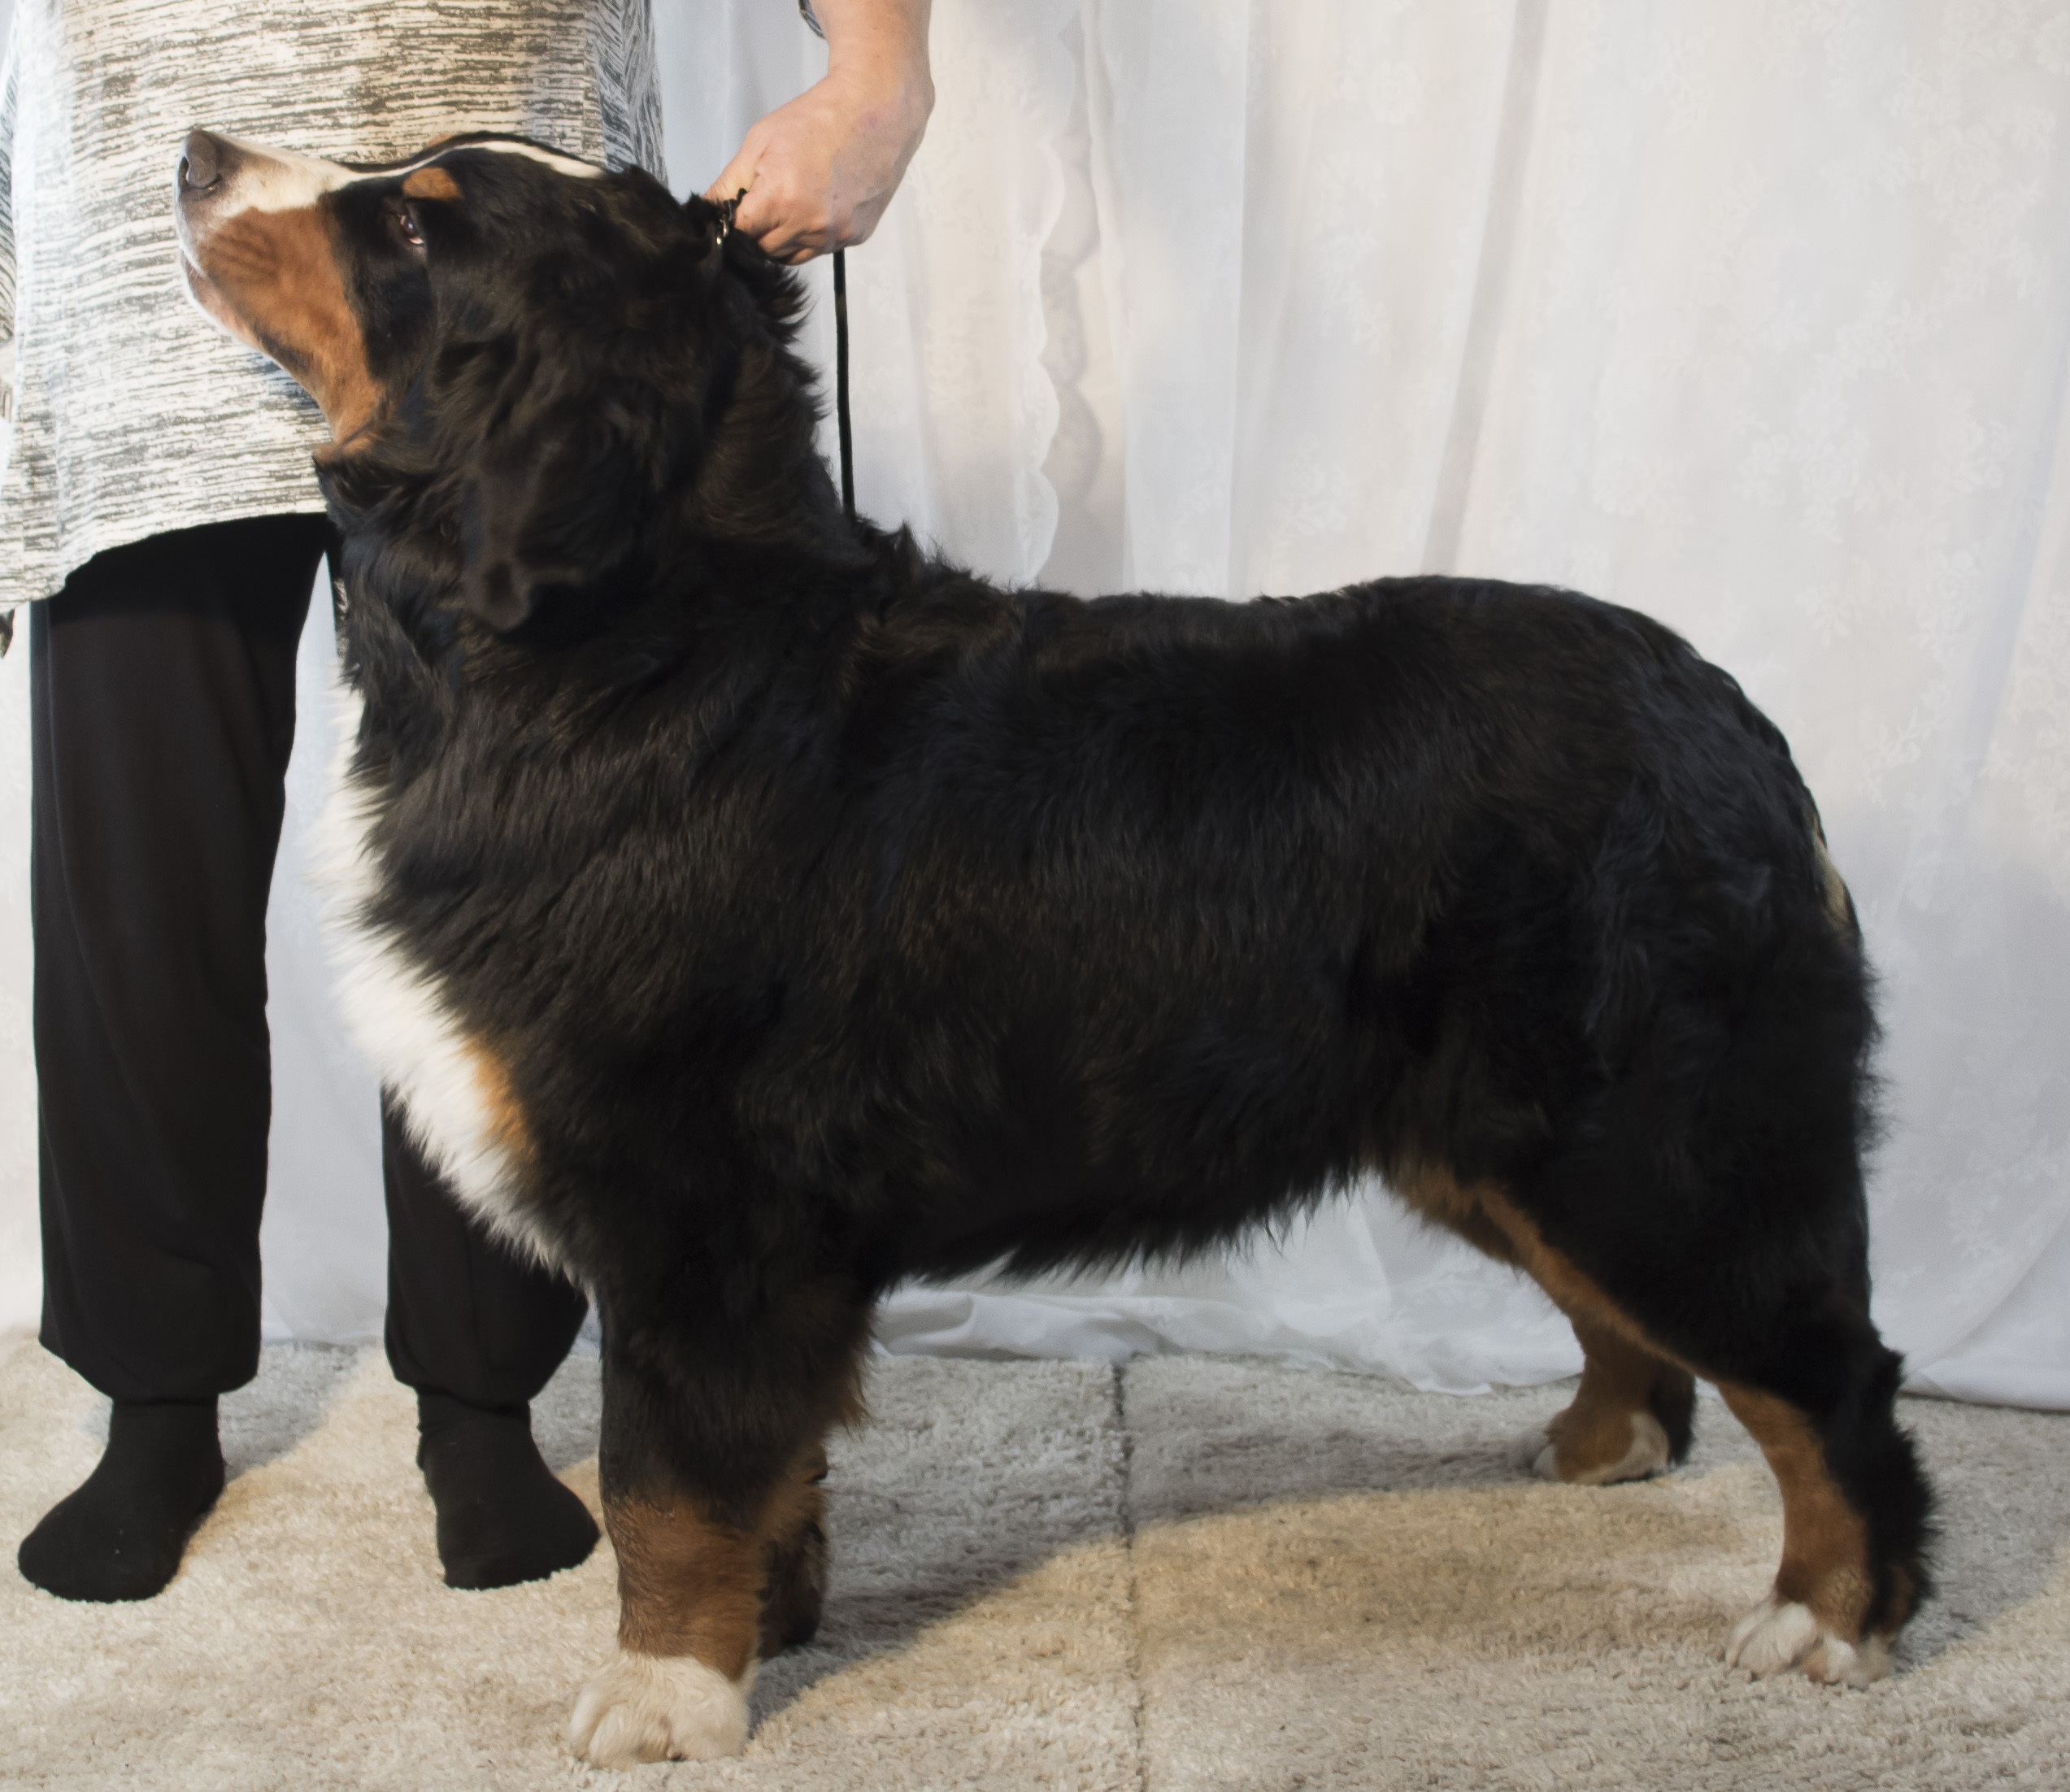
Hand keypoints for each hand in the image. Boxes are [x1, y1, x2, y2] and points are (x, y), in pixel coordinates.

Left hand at [704, 4, 932, 263]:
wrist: (873, 113)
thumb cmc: (817, 119)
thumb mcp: (760, 142)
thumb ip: (729, 184)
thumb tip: (708, 211)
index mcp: (781, 199)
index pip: (738, 234)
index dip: (732, 222)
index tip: (734, 211)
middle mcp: (809, 224)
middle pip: (765, 250)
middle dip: (758, 229)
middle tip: (767, 196)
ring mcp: (835, 234)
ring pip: (792, 255)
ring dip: (784, 236)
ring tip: (794, 198)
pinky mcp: (854, 237)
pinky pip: (820, 248)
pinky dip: (812, 233)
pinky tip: (819, 202)